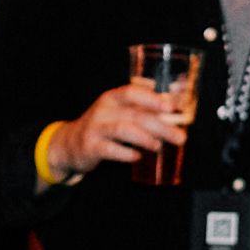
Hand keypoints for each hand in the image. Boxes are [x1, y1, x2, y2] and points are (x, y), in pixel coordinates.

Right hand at [58, 78, 193, 173]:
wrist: (70, 144)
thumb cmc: (103, 126)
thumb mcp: (118, 111)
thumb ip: (142, 107)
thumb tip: (174, 104)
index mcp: (112, 98)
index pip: (133, 92)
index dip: (153, 99)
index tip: (172, 108)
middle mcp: (103, 110)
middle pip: (135, 114)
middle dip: (161, 126)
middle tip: (180, 137)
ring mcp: (95, 128)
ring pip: (123, 130)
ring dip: (145, 138)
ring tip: (158, 146)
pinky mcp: (90, 146)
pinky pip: (110, 150)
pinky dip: (126, 154)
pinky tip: (137, 156)